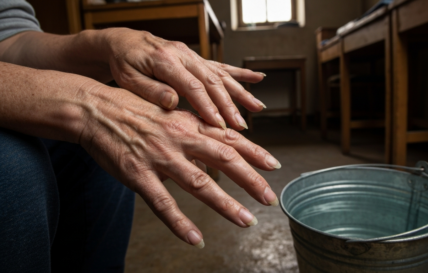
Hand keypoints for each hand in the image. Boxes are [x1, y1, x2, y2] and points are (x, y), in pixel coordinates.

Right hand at [79, 82, 280, 247]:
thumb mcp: (171, 114)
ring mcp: (160, 158)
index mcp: (190, 124)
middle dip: (251, 181)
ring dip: (226, 205)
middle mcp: (181, 139)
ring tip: (246, 220)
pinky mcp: (138, 175)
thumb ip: (196, 130)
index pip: (230, 139)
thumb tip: (220, 144)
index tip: (274, 166)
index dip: (254, 153)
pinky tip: (196, 240)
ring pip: (200, 184)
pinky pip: (163, 203)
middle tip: (269, 199)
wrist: (96, 110)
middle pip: (225, 160)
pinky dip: (180, 223)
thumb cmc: (135, 111)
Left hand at [102, 28, 265, 130]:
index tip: (218, 124)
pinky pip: (221, 66)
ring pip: (220, 75)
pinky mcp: (196, 58)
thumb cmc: (123, 62)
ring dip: (240, 93)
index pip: (192, 86)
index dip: (207, 106)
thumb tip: (173, 102)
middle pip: (212, 81)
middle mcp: (183, 54)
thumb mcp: (128, 79)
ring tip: (257, 108)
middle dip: (228, 105)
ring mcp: (192, 55)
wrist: (123, 42)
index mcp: (165, 60)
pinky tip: (257, 78)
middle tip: (240, 126)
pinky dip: (240, 73)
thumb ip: (151, 90)